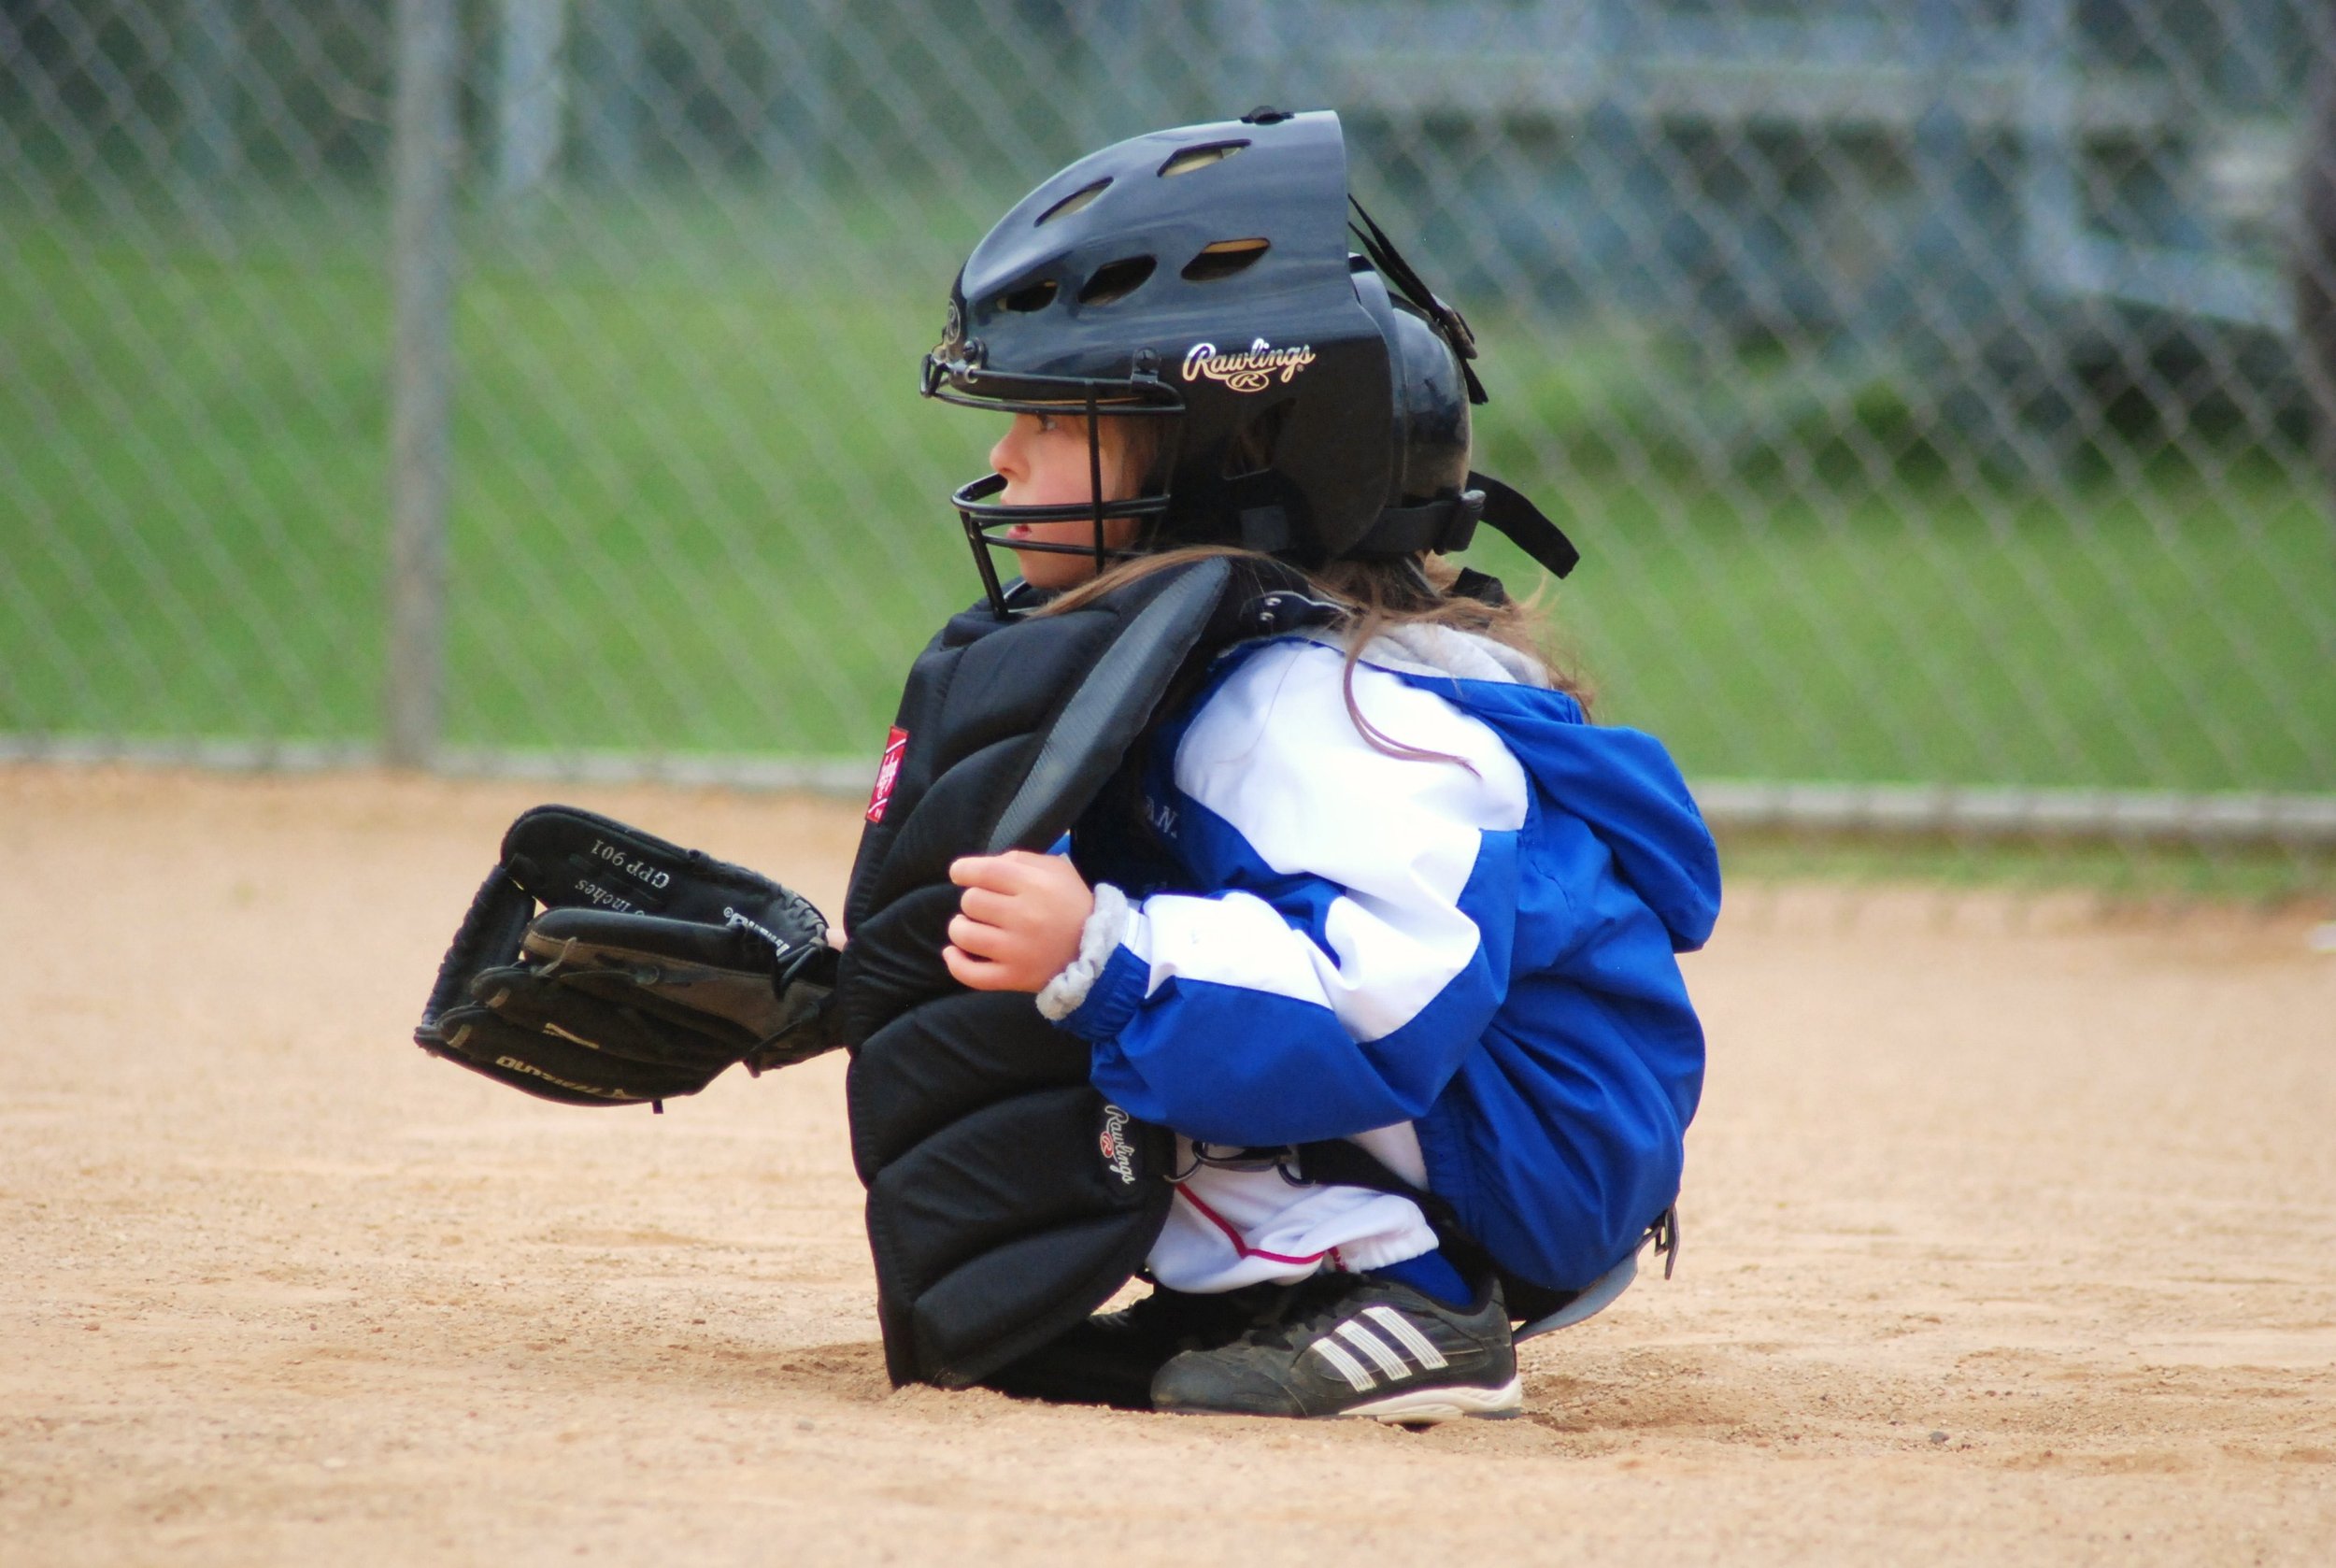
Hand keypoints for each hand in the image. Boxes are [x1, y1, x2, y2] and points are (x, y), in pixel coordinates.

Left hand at [944, 851, 1094, 993]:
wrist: (1098, 952)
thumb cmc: (1072, 905)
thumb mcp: (1057, 870)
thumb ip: (1021, 859)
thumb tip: (982, 868)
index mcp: (1036, 886)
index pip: (985, 871)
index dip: (963, 870)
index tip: (960, 873)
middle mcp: (1024, 917)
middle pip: (971, 901)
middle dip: (973, 900)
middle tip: (986, 906)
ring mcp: (1017, 950)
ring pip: (964, 934)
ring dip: (961, 927)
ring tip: (971, 926)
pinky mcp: (1013, 977)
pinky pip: (971, 973)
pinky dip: (955, 962)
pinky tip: (953, 952)